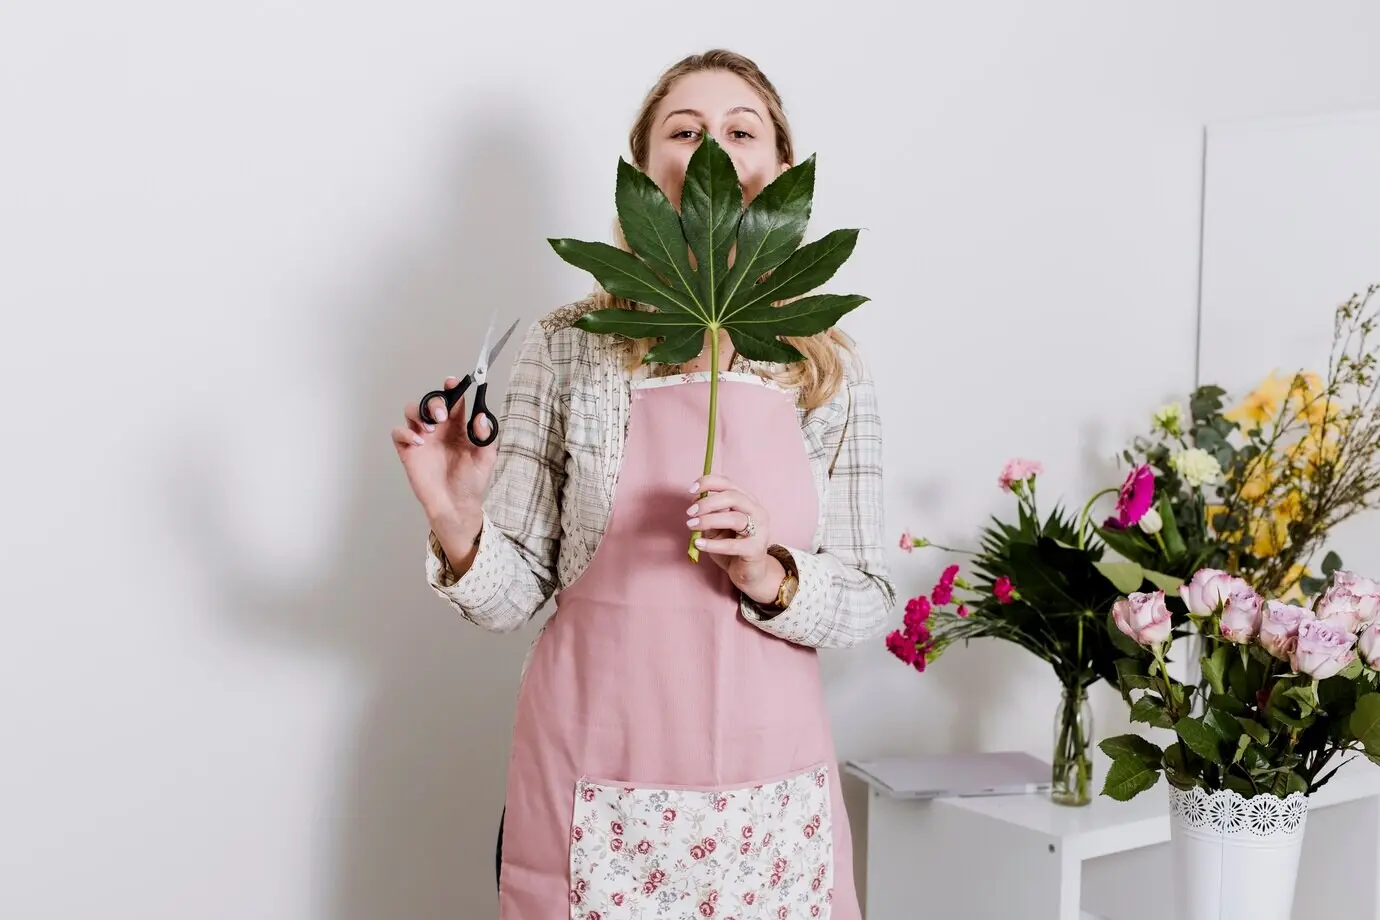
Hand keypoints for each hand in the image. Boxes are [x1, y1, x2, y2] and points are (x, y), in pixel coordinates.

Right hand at [393, 378, 495, 534]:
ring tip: (430, 428)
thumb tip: (481, 416)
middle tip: (441, 416)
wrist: (455, 506)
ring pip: (412, 411)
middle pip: (431, 401)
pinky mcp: (409, 451)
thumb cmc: (471, 483)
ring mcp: (423, 439)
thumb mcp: (485, 459)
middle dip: (435, 401)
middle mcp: (439, 430)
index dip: (452, 388)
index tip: (452, 382)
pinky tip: (418, 442)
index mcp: (458, 428)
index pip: (454, 401)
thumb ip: (485, 436)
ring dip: (419, 412)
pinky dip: (405, 432)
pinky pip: (398, 433)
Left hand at [686, 473, 782, 604]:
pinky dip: (712, 544)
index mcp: (747, 501)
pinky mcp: (755, 550)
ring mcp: (760, 530)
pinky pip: (732, 545)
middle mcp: (757, 512)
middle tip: (689, 513)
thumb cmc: (732, 547)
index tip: (691, 490)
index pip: (729, 483)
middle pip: (733, 496)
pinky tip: (698, 544)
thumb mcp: (717, 527)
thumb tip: (695, 501)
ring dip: (708, 520)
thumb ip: (710, 513)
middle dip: (707, 503)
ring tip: (691, 526)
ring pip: (734, 518)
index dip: (708, 483)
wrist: (748, 574)